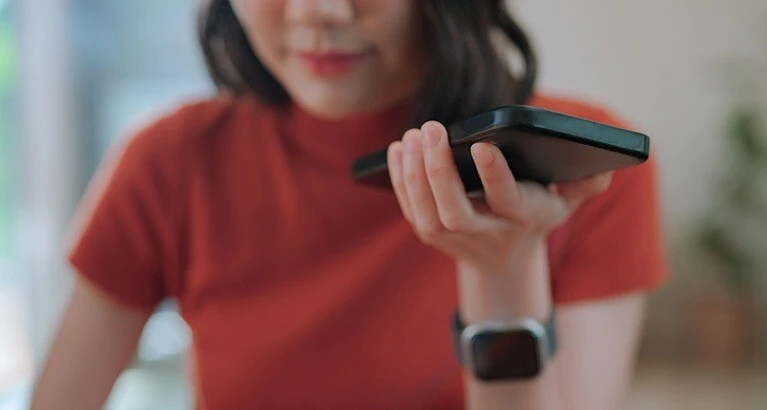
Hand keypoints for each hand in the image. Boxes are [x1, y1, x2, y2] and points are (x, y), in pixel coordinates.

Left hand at [387, 121, 612, 272]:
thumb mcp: (566, 201)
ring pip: (426, 214)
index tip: (482, 144)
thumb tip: (604, 165)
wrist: (505, 259)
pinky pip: (410, 210)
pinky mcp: (431, 235)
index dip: (495, 175)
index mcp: (522, 217)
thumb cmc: (535, 215)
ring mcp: (454, 238)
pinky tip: (399, 150)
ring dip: (414, 174)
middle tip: (430, 128)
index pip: (507, 199)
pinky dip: (400, 180)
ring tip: (412, 135)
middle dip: (438, 171)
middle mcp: (485, 232)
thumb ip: (584, 183)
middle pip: (454, 212)